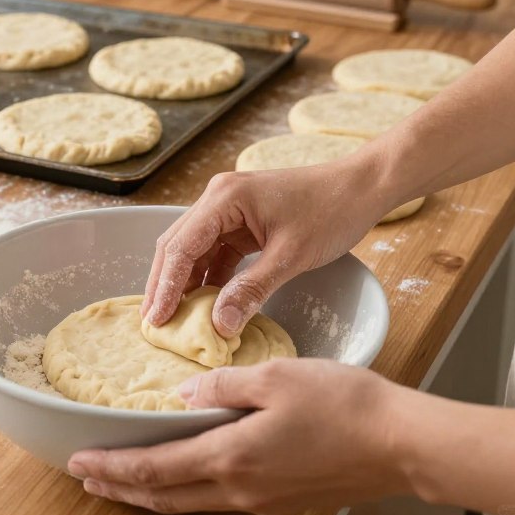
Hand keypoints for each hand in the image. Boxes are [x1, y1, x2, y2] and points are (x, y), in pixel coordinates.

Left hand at [68, 359, 411, 514]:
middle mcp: (240, 490)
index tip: (79, 462)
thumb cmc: (342, 403)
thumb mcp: (274, 377)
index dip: (113, 467)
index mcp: (231, 456)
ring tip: (124, 482)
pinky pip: (219, 504)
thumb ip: (221, 387)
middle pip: (164, 497)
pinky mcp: (283, 504)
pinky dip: (188, 494)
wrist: (400, 443)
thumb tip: (182, 397)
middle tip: (87, 478)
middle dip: (121, 487)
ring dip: (152, 495)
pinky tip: (186, 480)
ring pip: (191, 505)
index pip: (155, 468)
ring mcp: (262, 503)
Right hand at [143, 154, 389, 335]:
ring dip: (184, 283)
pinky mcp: (241, 222)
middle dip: (165, 284)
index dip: (165, 285)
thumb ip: (251, 290)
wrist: (361, 188)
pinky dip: (208, 278)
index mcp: (224, 198)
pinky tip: (204, 304)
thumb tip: (218, 326)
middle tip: (154, 324)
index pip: (181, 246)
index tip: (156, 319)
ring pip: (193, 250)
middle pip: (178, 245)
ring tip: (173, 319)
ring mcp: (228, 209)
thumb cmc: (331, 212)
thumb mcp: (291, 256)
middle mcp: (218, 198)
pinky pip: (215, 252)